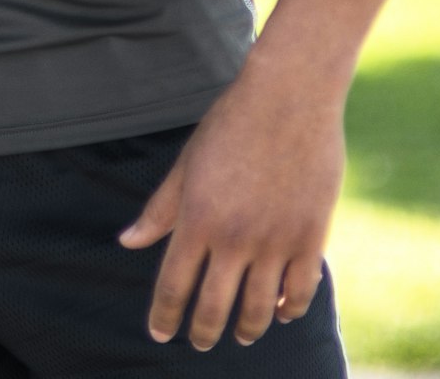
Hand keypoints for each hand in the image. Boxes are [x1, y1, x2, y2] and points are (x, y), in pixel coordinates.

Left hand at [119, 62, 344, 350]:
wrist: (288, 96)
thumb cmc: (230, 123)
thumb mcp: (188, 162)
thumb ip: (161, 208)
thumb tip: (128, 242)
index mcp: (197, 218)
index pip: (174, 286)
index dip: (165, 316)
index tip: (160, 334)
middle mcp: (235, 238)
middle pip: (215, 307)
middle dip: (203, 332)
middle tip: (200, 343)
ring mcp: (276, 241)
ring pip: (260, 309)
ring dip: (248, 329)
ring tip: (242, 334)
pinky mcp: (311, 237)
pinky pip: (300, 292)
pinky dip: (289, 309)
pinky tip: (280, 311)